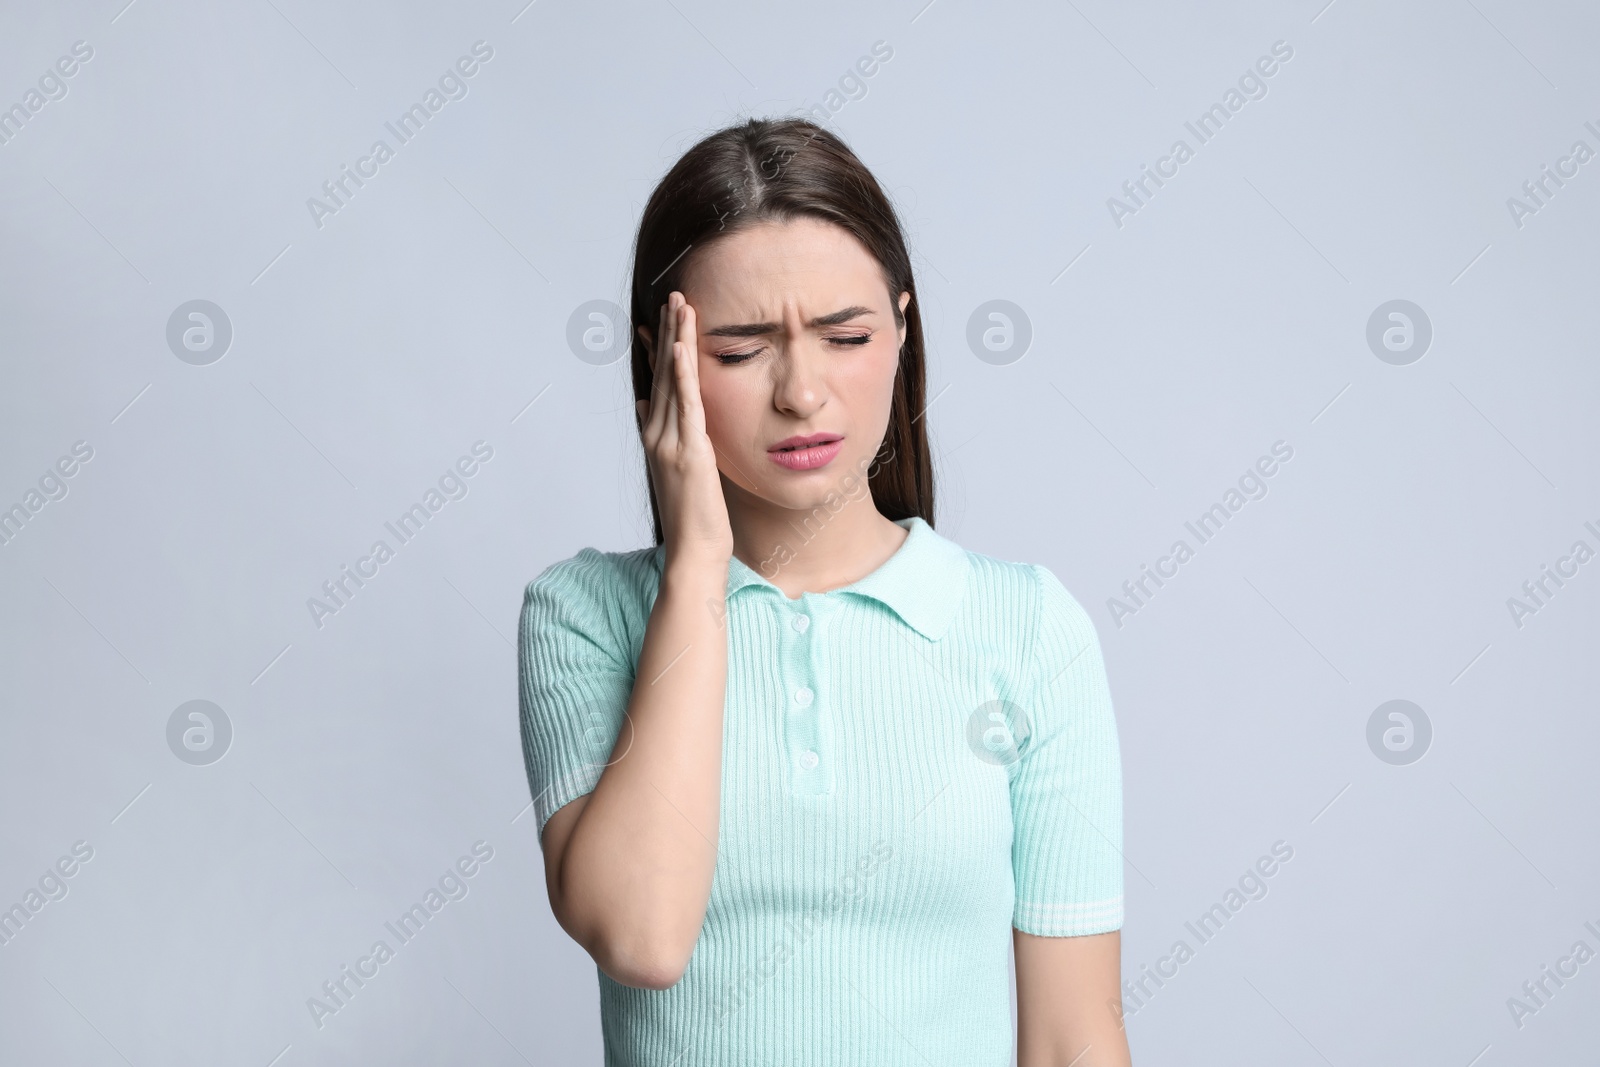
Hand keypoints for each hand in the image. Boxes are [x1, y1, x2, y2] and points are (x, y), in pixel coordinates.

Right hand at [635, 292, 733, 570]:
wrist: (695, 552)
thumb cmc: (694, 518)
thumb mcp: (676, 470)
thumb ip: (663, 435)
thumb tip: (645, 405)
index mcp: (656, 438)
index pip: (658, 383)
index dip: (659, 349)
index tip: (660, 318)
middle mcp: (657, 435)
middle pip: (663, 373)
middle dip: (667, 332)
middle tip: (673, 296)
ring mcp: (669, 442)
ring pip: (672, 380)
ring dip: (676, 339)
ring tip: (680, 305)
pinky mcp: (688, 451)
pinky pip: (685, 403)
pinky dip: (682, 372)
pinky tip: (682, 346)